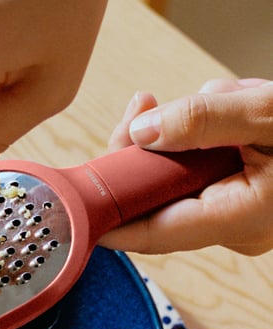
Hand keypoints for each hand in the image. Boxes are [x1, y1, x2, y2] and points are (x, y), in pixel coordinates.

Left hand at [100, 78, 272, 255]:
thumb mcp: (267, 112)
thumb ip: (202, 120)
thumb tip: (142, 131)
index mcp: (239, 218)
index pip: (152, 231)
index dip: (108, 217)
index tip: (75, 199)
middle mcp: (234, 227)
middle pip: (156, 198)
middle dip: (146, 149)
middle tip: (142, 105)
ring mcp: (236, 214)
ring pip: (174, 177)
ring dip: (184, 133)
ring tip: (224, 97)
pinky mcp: (238, 197)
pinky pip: (198, 169)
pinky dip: (202, 135)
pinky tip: (227, 106)